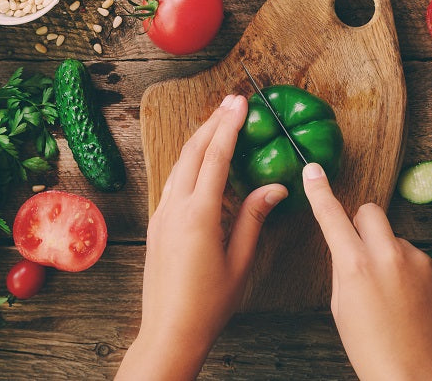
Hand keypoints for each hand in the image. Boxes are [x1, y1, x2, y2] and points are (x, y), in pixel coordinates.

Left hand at [117, 95, 287, 379]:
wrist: (169, 330)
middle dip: (213, 122)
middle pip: (193, 152)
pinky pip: (173, 182)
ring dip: (199, 139)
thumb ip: (254, 218)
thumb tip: (274, 187)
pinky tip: (200, 161)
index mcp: (199, 215)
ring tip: (218, 121)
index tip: (240, 103)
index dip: (229, 126)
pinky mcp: (156, 224)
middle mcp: (175, 208)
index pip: (216, 158)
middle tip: (232, 101)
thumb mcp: (240, 260)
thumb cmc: (209, 303)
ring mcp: (161, 214)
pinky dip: (189, 162)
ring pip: (179, 164)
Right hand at [302, 162, 431, 380]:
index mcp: (355, 265)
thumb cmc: (371, 349)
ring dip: (389, 254)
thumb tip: (347, 245)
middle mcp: (388, 254)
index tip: (313, 170)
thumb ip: (343, 268)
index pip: (332, 215)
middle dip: (362, 225)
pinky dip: (411, 272)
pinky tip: (411, 301)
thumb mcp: (341, 307)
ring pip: (395, 238)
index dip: (319, 191)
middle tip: (362, 254)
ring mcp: (418, 260)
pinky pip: (418, 257)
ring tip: (391, 295)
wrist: (417, 377)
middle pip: (370, 212)